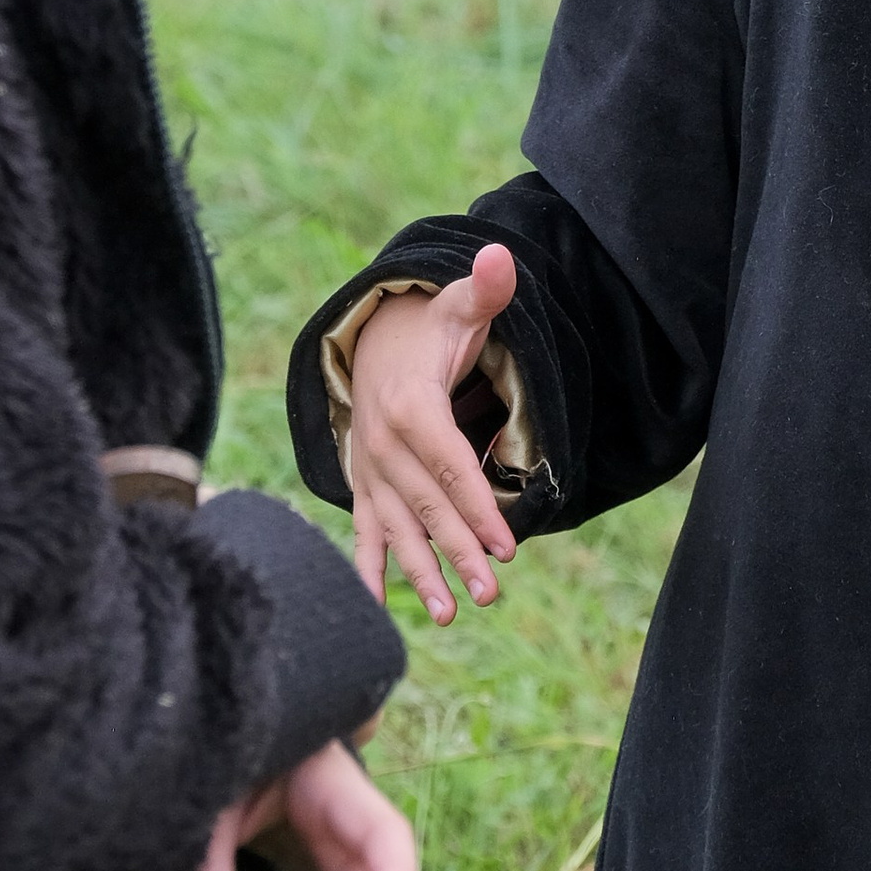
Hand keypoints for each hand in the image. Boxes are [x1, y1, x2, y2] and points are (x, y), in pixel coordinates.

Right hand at [346, 244, 521, 622]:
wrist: (372, 339)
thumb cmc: (430, 329)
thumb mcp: (458, 306)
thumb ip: (484, 288)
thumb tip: (500, 256)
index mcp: (411, 407)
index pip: (450, 464)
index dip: (478, 505)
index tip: (506, 545)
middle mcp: (383, 444)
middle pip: (428, 506)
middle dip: (459, 551)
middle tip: (491, 594)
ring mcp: (370, 469)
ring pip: (398, 528)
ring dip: (421, 573)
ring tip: (452, 614)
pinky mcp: (364, 484)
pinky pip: (364, 530)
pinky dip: (368, 568)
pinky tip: (377, 607)